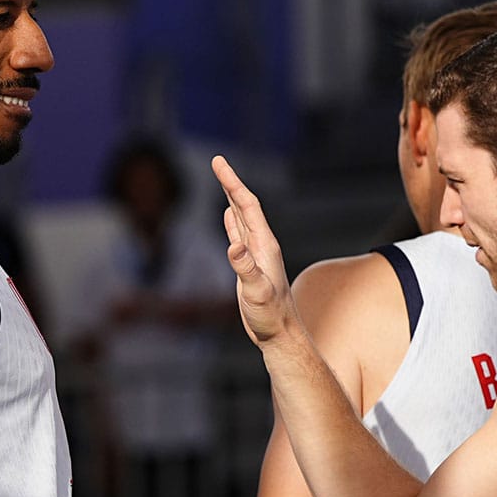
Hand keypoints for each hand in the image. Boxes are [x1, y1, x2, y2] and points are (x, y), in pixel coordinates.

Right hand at [211, 155, 299, 345]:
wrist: (280, 334)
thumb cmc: (271, 317)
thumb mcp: (257, 293)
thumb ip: (245, 269)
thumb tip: (233, 246)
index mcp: (264, 245)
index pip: (247, 206)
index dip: (232, 183)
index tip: (219, 163)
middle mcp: (261, 245)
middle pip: (244, 205)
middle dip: (230, 182)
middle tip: (217, 161)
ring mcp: (255, 254)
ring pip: (241, 218)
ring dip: (230, 197)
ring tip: (222, 179)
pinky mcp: (249, 265)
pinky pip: (239, 235)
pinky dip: (232, 221)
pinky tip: (228, 215)